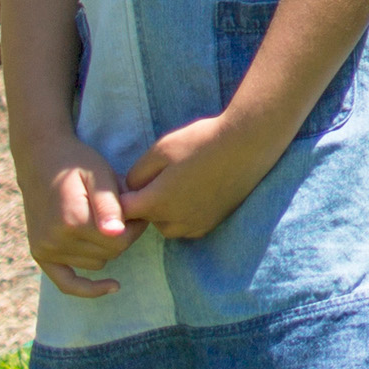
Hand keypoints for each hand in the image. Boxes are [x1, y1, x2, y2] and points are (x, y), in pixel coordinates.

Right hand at [19, 130, 138, 296]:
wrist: (42, 160)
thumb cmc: (77, 163)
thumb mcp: (99, 174)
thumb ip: (109, 203)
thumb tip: (116, 232)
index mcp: (72, 220)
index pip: (119, 240)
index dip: (135, 227)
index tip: (139, 209)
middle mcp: (55, 240)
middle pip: (109, 253)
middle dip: (124, 236)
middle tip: (128, 214)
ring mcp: (45, 250)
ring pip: (96, 263)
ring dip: (107, 247)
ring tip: (108, 221)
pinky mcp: (40, 254)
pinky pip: (66, 283)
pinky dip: (87, 289)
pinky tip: (112, 287)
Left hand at [119, 107, 281, 242]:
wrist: (246, 144)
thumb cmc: (200, 142)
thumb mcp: (159, 150)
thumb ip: (136, 175)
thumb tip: (128, 191)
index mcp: (156, 203)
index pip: (123, 212)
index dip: (122, 196)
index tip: (132, 180)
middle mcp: (173, 222)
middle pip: (145, 219)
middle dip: (146, 201)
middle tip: (162, 174)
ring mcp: (194, 226)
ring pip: (165, 224)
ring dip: (165, 210)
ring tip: (180, 181)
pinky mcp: (211, 224)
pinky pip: (185, 225)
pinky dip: (184, 213)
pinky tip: (196, 189)